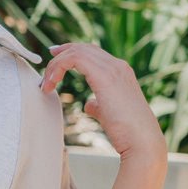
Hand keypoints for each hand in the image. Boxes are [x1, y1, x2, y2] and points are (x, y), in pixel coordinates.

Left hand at [41, 42, 167, 165]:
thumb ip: (98, 105)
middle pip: (84, 47)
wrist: (141, 140)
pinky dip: (58, 67)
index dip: (71, 53)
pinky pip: (74, 59)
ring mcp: (112, 68)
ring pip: (76, 51)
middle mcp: (117, 66)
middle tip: (46, 65)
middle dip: (61, 53)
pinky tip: (51, 84)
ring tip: (46, 84)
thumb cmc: (126, 132)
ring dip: (56, 65)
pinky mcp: (104, 76)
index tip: (55, 59)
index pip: (93, 53)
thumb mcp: (108, 113)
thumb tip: (89, 104)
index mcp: (120, 72)